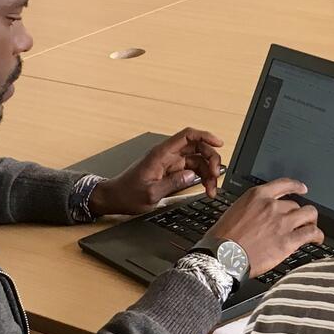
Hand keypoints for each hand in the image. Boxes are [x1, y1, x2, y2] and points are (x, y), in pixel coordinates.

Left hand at [89, 127, 222, 215]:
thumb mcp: (151, 193)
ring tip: (212, 189)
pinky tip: (206, 188)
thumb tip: (192, 176)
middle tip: (215, 176)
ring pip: (198, 160)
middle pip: (197, 148)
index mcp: (161, 154)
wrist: (115, 198)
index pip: (187, 136)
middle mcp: (168, 155)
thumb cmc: (127, 193)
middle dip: (211, 160)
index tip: (219, 144)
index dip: (205, 136)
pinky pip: (192, 170)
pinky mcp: (172, 172)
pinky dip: (202, 178)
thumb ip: (173, 183)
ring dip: (208, 173)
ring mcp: (171, 163)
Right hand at [207, 178, 322, 275]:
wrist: (222, 257)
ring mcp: (282, 223)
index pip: (284, 184)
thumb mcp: (235, 212)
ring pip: (309, 214)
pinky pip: (311, 233)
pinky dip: (317, 235)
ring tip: (312, 228)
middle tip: (299, 222)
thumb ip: (253, 209)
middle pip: (296, 204)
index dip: (296, 186)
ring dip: (312, 221)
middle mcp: (272, 206)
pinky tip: (317, 239)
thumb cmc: (222, 239)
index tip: (302, 189)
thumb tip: (262, 214)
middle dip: (298, 214)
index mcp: (257, 196)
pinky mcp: (288, 240)